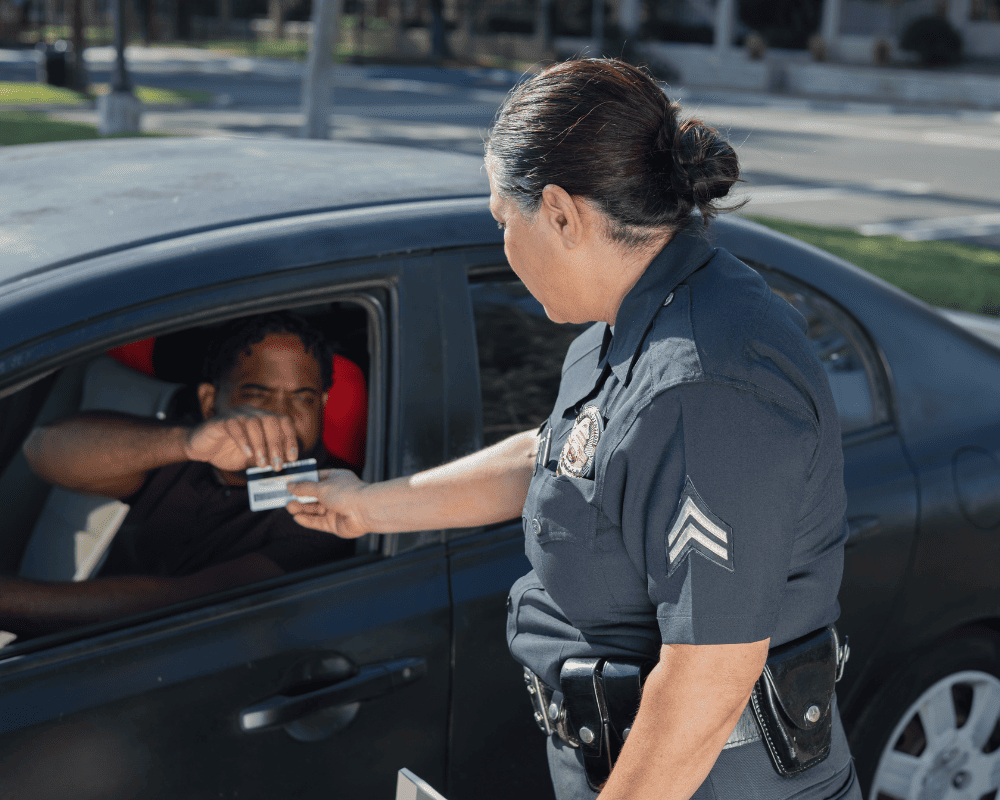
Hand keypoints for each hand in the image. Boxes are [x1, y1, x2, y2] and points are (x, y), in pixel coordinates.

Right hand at [183, 407, 297, 472]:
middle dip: (277, 444)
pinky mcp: (220, 420)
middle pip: (271, 420)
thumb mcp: (253, 458)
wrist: (201, 449)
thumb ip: (267, 458)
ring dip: (261, 445)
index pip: (284, 422)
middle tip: (277, 465)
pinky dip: (243, 441)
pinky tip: (247, 455)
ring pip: (254, 423)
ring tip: (262, 465)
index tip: (293, 458)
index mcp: (263, 419)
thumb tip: (285, 465)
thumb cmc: (228, 452)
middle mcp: (252, 412)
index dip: (291, 439)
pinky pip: (234, 426)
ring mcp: (236, 414)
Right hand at [286, 469, 369, 538]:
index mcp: (336, 479)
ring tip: (289, 507)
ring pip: (314, 509)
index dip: (303, 481)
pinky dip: (307, 520)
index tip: (289, 483)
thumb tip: (290, 486)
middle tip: (285, 498)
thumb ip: (305, 488)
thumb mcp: (321, 487)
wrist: (365, 511)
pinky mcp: (334, 523)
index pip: (316, 478)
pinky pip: (317, 522)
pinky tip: (296, 517)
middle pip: (314, 495)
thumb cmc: (347, 493)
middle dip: (300, 497)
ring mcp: (335, 509)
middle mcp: (336, 494)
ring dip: (301, 508)